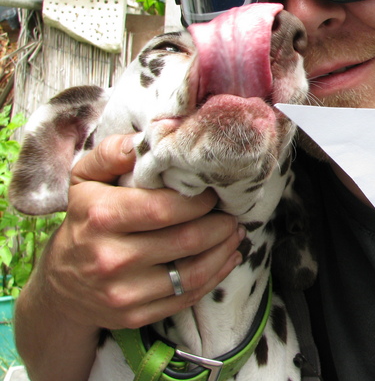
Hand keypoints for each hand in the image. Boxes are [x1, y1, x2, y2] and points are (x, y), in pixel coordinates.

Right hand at [32, 133, 244, 330]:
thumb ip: (112, 153)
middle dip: (220, 225)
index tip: (213, 192)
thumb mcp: (85, 179)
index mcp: (102, 217)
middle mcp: (111, 258)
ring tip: (234, 233)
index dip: (199, 200)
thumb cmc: (84, 219)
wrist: (59, 283)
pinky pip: (187, 297)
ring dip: (224, 251)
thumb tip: (145, 140)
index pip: (166, 208)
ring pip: (193, 273)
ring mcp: (123, 292)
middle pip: (186, 240)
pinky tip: (226, 258)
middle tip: (232, 213)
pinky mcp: (135, 316)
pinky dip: (215, 276)